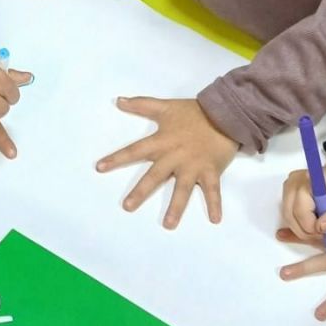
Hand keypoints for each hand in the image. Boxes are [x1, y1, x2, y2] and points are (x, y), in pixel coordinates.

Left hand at [97, 97, 237, 226]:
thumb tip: (118, 100)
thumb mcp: (166, 107)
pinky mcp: (211, 171)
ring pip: (183, 189)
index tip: (100, 168)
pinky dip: (216, 204)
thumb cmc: (194, 112)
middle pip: (155, 176)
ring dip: (176, 207)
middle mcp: (175, 156)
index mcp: (162, 142)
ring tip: (168, 224)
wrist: (225, 113)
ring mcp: (193, 166)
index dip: (117, 158)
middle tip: (127, 207)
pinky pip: (214, 190)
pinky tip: (216, 219)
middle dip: (141, 192)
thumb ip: (142, 105)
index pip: (135, 151)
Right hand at [280, 148, 325, 242]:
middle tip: (321, 235)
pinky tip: (311, 221)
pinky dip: (298, 222)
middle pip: (291, 217)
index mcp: (307, 183)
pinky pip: (288, 213)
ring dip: (301, 228)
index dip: (313, 228)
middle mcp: (293, 183)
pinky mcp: (286, 191)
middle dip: (306, 231)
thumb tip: (321, 228)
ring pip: (287, 217)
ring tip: (318, 228)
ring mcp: (287, 186)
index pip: (302, 214)